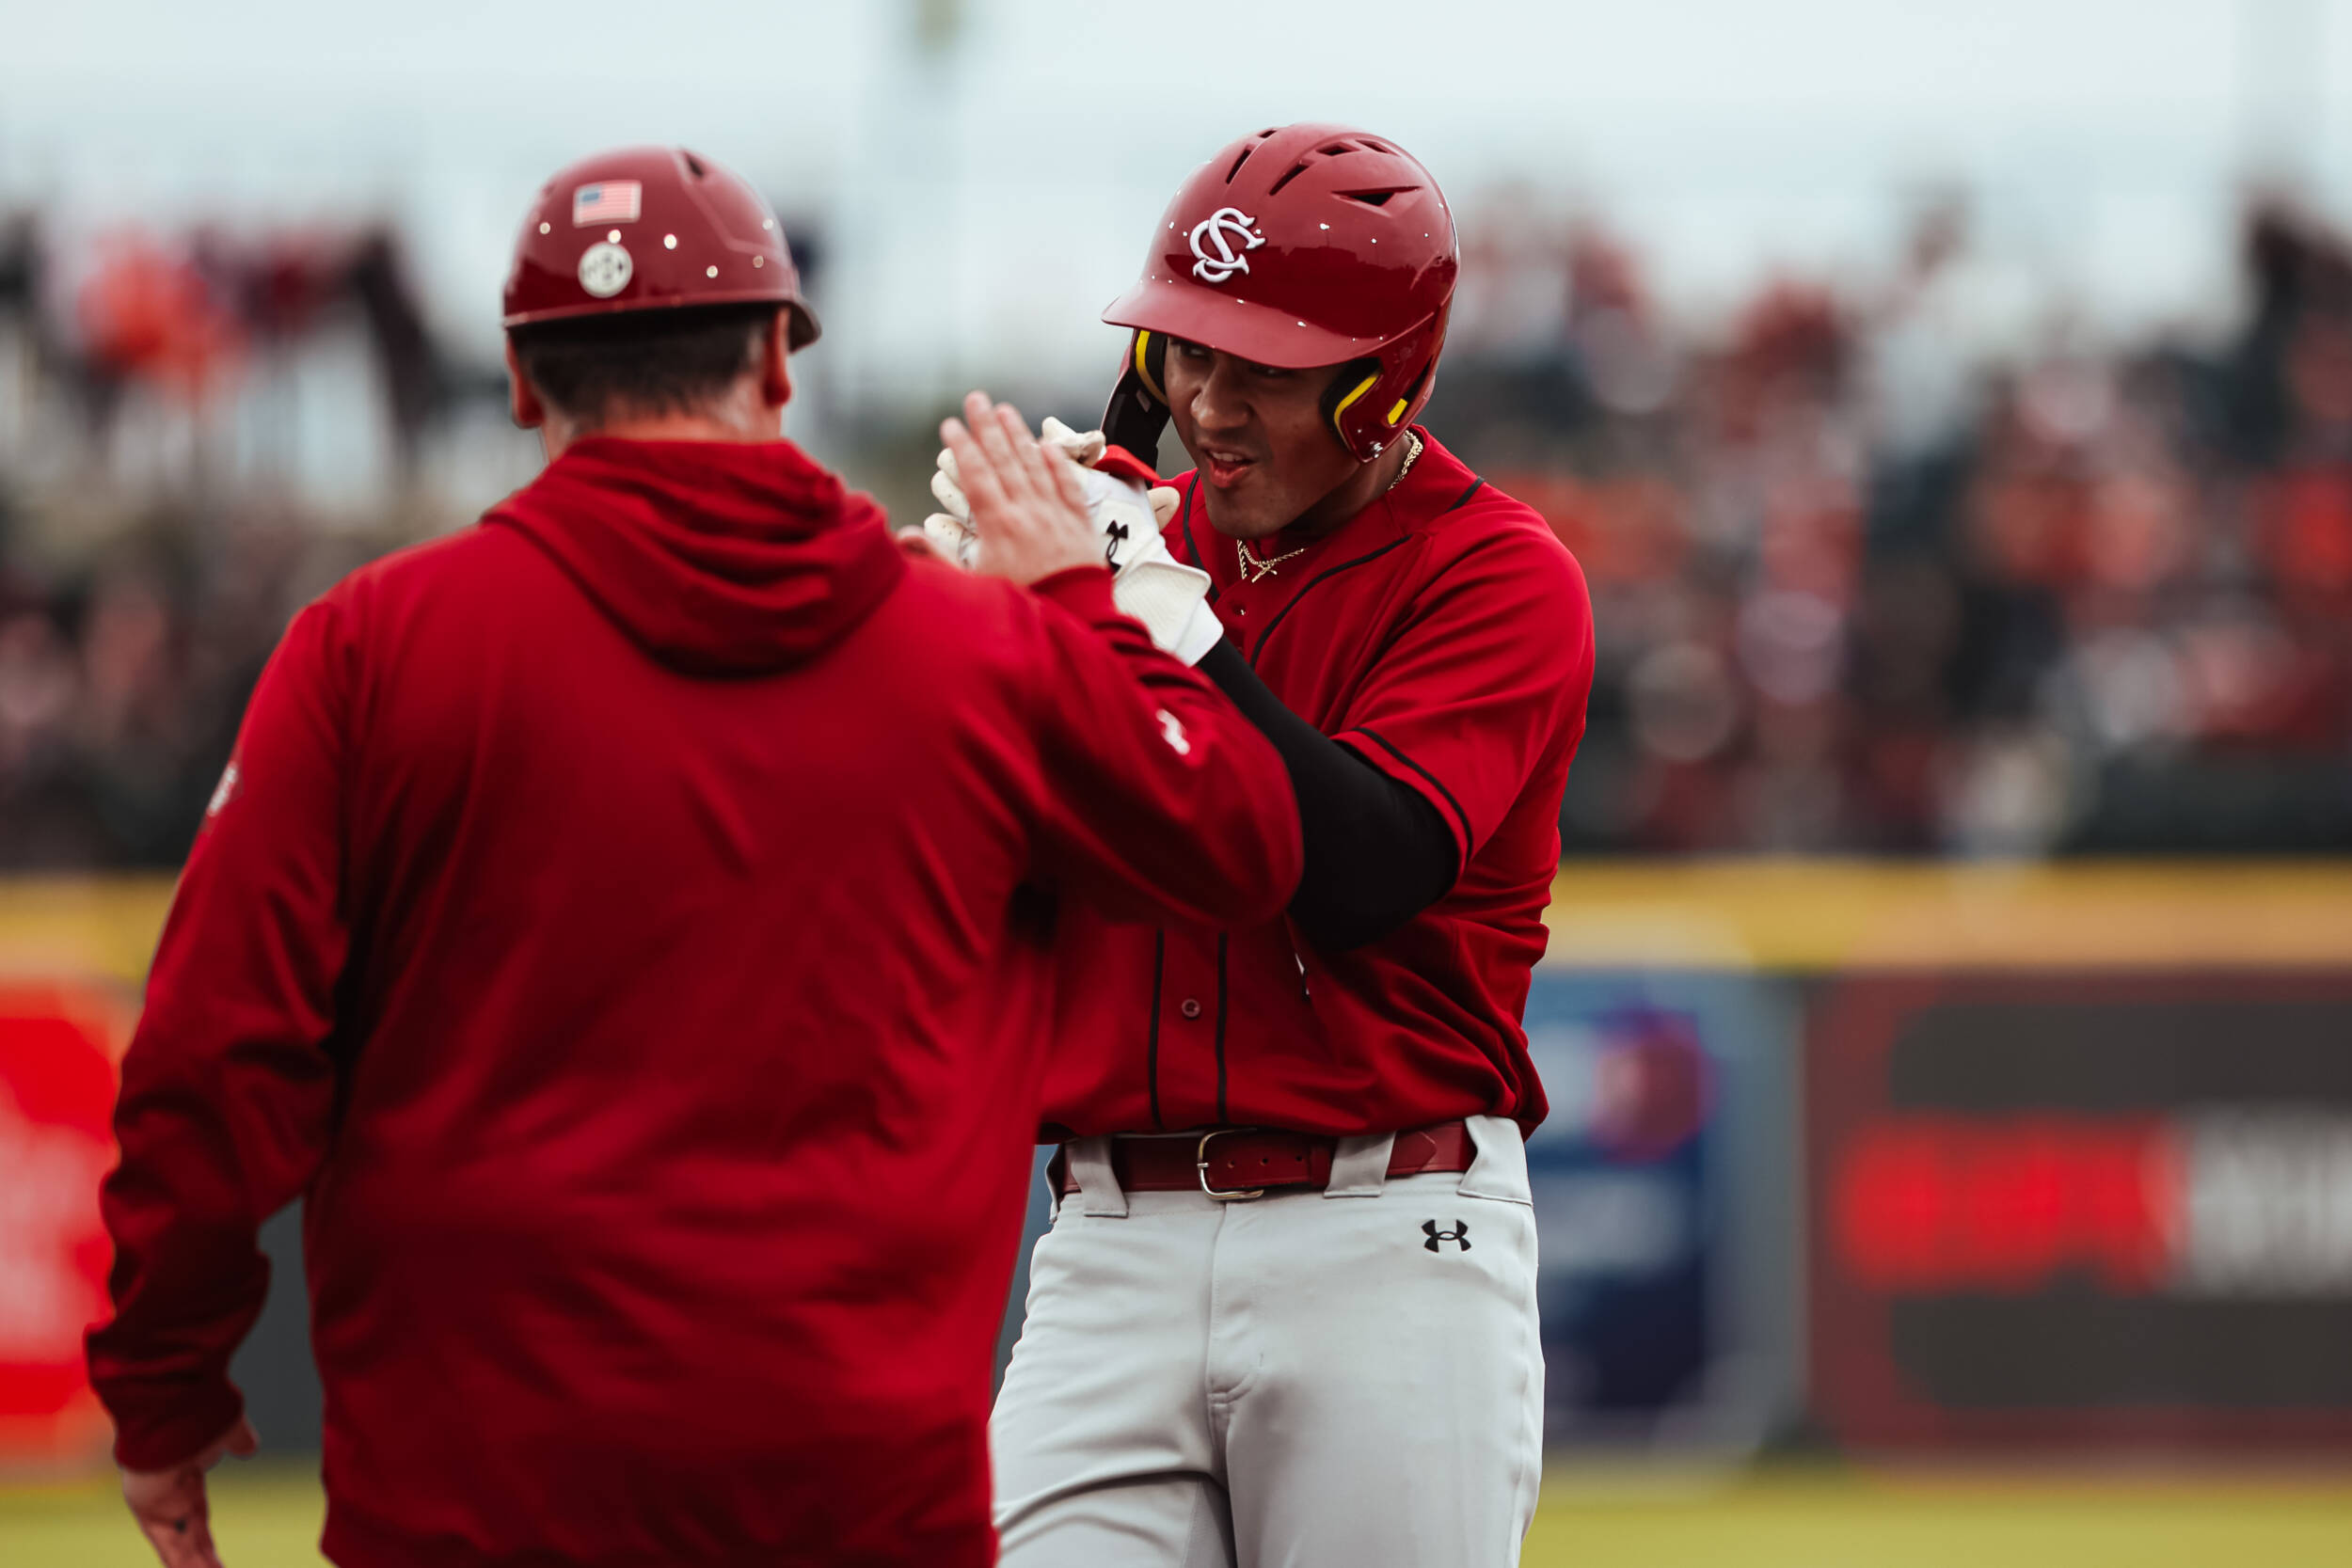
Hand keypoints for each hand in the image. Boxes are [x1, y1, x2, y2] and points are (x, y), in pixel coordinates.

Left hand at [121, 1417, 257, 1567]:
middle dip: (202, 1561)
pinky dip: (180, 1562)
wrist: (176, 1409)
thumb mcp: (230, 1431)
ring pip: (178, 1546)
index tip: (215, 1562)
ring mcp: (158, 1503)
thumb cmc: (205, 1415)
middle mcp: (170, 1495)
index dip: (206, 1543)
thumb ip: (238, 1441)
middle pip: (188, 1538)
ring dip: (195, 1565)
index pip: (196, 1519)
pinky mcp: (147, 1508)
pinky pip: (166, 1544)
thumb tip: (248, 1448)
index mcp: (189, 1478)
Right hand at [933, 416, 1219, 662]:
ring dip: (1019, 435)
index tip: (950, 424)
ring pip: (1035, 465)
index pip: (976, 475)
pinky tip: (1046, 446)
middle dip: (987, 427)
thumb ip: (937, 559)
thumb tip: (905, 534)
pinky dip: (1057, 464)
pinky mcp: (1081, 524)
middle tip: (976, 399)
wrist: (1076, 619)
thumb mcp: (972, 587)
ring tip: (1006, 411)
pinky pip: (1068, 485)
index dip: (962, 447)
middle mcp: (1028, 511)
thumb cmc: (1022, 606)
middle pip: (1004, 460)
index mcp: (998, 525)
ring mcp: (1056, 514)